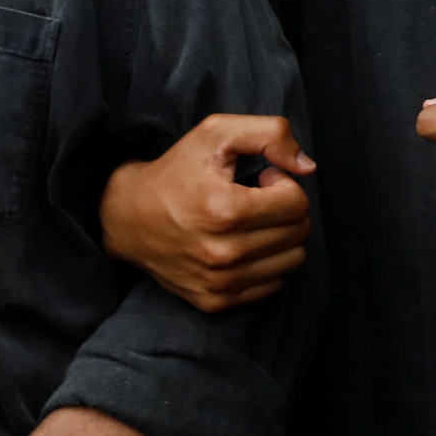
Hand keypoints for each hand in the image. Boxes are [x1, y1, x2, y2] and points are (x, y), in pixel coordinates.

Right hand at [99, 112, 312, 312]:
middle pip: (298, 232)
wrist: (126, 217)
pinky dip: (268, 262)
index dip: (284, 183)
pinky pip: (273, 284)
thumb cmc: (176, 171)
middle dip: (285, 209)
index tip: (262, 178)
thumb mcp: (217, 133)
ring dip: (281, 236)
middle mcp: (223, 255)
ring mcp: (219, 283)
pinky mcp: (215, 302)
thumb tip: (308, 167)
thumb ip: (271, 134)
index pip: (297, 203)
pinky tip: (244, 243)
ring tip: (251, 221)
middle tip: (256, 198)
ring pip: (293, 260)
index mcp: (225, 211)